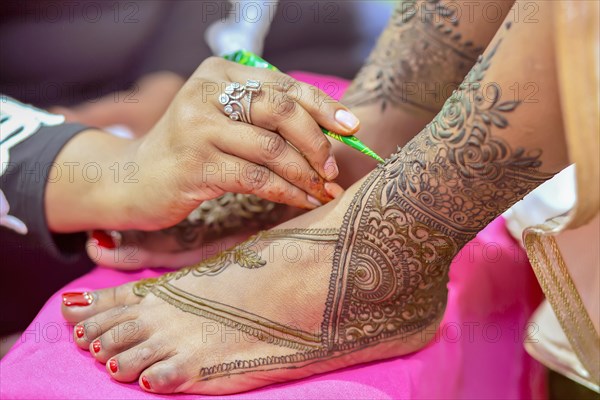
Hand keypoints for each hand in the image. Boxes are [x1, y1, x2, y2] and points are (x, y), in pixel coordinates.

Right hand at [46, 58, 356, 231]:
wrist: (132, 179)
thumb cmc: (190, 150)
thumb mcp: (223, 120)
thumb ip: (264, 116)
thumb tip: (329, 131)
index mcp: (220, 73)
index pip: (283, 84)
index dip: (323, 105)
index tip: (352, 127)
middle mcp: (207, 93)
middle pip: (281, 110)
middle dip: (317, 141)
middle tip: (333, 168)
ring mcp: (198, 128)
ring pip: (272, 148)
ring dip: (305, 173)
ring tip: (323, 189)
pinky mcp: (195, 165)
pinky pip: (256, 178)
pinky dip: (286, 192)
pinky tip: (302, 201)